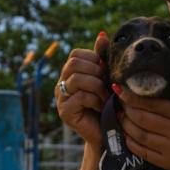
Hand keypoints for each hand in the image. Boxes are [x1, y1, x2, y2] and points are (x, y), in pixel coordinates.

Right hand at [55, 32, 110, 147]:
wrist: (108, 134)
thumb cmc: (110, 105)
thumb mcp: (107, 79)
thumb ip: (103, 59)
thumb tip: (102, 34)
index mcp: (70, 74)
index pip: (76, 54)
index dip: (94, 60)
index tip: (106, 73)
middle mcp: (61, 84)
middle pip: (74, 64)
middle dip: (95, 72)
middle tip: (107, 85)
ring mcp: (60, 98)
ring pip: (77, 78)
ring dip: (97, 86)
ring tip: (105, 97)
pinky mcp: (64, 112)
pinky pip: (80, 96)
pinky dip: (95, 100)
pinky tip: (101, 107)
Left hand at [114, 84, 169, 169]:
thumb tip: (146, 90)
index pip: (153, 103)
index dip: (133, 96)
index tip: (120, 89)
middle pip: (143, 119)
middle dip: (127, 109)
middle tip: (120, 103)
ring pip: (139, 135)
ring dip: (126, 124)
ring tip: (121, 116)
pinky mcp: (167, 163)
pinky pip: (142, 152)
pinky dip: (131, 142)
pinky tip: (127, 134)